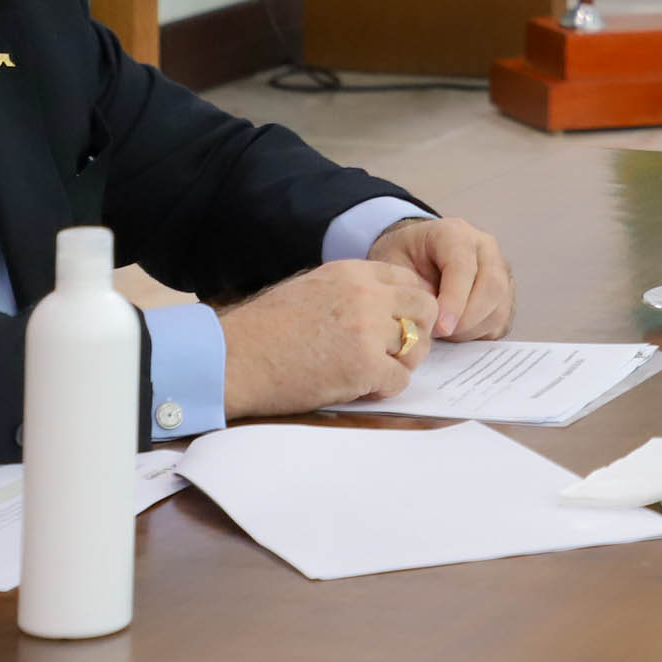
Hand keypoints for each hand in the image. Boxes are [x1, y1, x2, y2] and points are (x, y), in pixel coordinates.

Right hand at [214, 258, 439, 416]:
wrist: (236, 358)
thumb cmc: (264, 329)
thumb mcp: (311, 288)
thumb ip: (350, 291)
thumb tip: (381, 306)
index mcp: (353, 273)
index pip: (408, 281)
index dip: (407, 307)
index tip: (396, 326)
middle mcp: (367, 295)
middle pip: (425, 308)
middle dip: (418, 331)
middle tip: (397, 351)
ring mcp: (368, 330)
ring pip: (418, 346)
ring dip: (402, 363)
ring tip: (377, 372)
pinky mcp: (364, 365)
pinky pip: (399, 379)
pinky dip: (385, 388)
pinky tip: (363, 388)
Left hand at [368, 215, 515, 341]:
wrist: (414, 254)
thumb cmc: (403, 259)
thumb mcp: (393, 265)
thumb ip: (412, 289)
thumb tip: (434, 318)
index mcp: (455, 233)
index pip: (464, 267)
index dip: (454, 301)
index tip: (439, 327)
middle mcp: (485, 248)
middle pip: (492, 287)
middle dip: (465, 320)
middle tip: (438, 335)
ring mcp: (500, 270)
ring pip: (499, 308)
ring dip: (471, 330)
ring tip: (442, 332)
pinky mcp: (505, 294)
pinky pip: (500, 322)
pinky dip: (478, 335)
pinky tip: (454, 332)